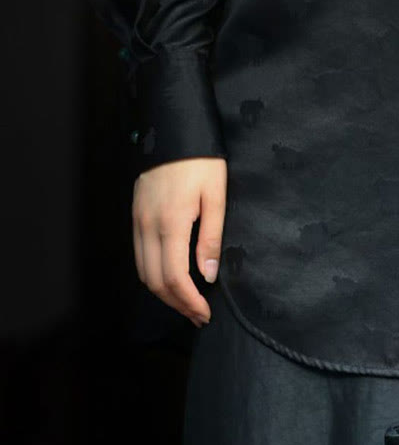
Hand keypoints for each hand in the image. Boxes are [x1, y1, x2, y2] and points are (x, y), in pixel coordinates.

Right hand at [132, 157, 226, 327]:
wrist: (172, 128)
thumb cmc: (201, 161)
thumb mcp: (216, 197)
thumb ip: (211, 239)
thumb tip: (207, 276)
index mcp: (171, 223)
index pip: (174, 277)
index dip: (189, 302)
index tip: (205, 314)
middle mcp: (147, 226)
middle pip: (154, 281)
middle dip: (177, 304)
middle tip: (199, 315)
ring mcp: (137, 221)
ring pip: (143, 271)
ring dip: (164, 293)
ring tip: (187, 304)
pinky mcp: (135, 216)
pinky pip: (139, 256)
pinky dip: (153, 275)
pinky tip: (172, 280)